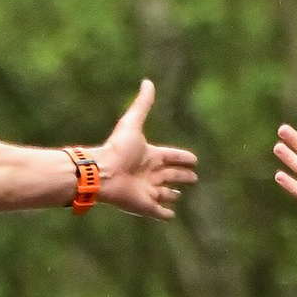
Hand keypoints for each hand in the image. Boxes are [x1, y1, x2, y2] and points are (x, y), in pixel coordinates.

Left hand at [93, 80, 198, 220]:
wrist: (103, 173)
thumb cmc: (117, 149)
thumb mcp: (132, 123)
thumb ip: (142, 104)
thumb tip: (147, 81)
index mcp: (149, 156)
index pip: (171, 156)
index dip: (182, 157)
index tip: (193, 159)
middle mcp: (149, 174)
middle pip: (170, 175)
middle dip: (182, 176)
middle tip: (193, 178)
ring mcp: (147, 191)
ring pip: (164, 193)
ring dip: (171, 195)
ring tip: (178, 196)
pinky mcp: (145, 206)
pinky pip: (158, 212)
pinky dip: (165, 214)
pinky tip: (171, 215)